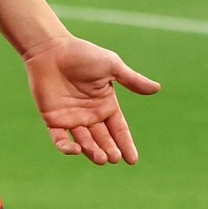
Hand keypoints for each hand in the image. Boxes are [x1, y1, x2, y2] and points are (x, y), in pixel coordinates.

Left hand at [24, 35, 160, 165]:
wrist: (50, 48)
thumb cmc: (82, 54)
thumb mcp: (111, 66)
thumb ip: (131, 80)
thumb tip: (157, 88)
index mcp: (105, 104)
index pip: (119, 129)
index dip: (126, 144)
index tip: (132, 160)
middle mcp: (90, 114)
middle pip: (103, 139)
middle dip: (110, 150)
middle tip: (114, 157)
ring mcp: (71, 118)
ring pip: (84, 143)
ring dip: (93, 152)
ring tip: (101, 157)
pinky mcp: (53, 119)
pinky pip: (60, 139)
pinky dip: (67, 148)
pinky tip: (76, 149)